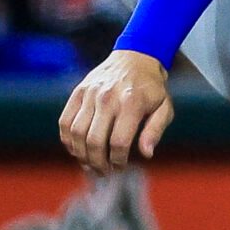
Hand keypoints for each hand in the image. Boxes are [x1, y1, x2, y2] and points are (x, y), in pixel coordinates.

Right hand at [59, 50, 174, 176]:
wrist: (135, 57)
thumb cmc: (152, 88)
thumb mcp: (164, 107)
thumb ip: (155, 131)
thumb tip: (146, 154)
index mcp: (131, 103)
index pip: (119, 142)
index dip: (118, 161)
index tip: (121, 167)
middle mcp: (107, 98)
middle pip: (94, 141)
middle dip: (97, 163)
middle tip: (103, 172)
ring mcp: (89, 94)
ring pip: (76, 134)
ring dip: (80, 155)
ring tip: (89, 164)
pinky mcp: (77, 92)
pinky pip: (64, 122)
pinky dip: (67, 140)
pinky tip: (76, 150)